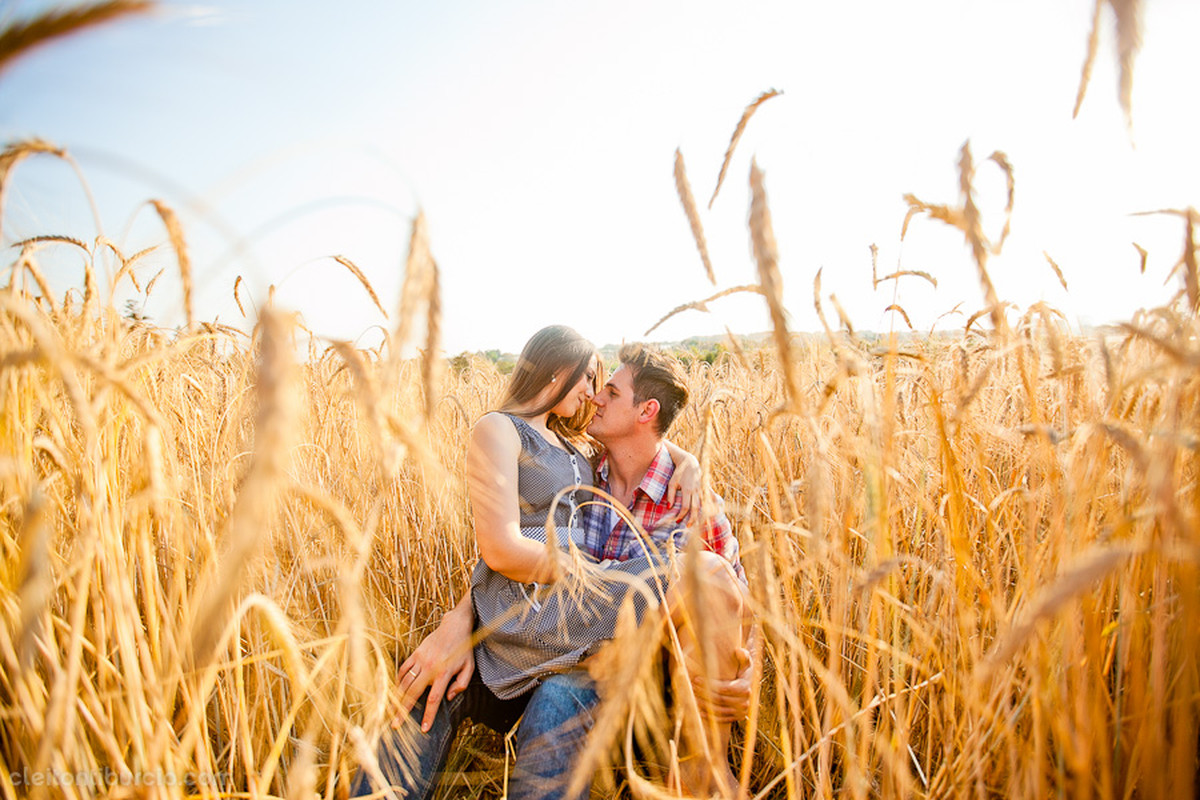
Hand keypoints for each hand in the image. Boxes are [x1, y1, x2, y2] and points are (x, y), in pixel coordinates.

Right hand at [396, 598, 474, 731]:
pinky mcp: (415, 653)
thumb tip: (449, 697)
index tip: (423, 728)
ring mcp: (421, 659)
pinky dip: (398, 681)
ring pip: (405, 682)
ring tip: (392, 711)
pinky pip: (403, 669)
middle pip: (413, 693)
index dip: (428, 715)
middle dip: (403, 710)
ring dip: (397, 698)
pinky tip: (397, 690)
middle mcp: (430, 667)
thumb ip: (461, 684)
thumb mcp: (469, 667)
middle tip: (396, 725)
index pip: (434, 699)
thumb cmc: (464, 649)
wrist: (455, 626)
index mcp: (444, 673)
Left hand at [665, 449, 702, 525]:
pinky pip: (707, 499)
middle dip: (692, 519)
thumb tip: (669, 507)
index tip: (677, 520)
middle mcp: (696, 491)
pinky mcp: (704, 488)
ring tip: (697, 523)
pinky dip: (708, 506)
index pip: (686, 507)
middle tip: (688, 526)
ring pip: (702, 505)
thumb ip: (670, 495)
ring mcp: (701, 490)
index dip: (681, 515)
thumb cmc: (678, 473)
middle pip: (696, 508)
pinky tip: (708, 513)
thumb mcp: (672, 483)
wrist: (689, 462)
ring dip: (700, 515)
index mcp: (687, 490)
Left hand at [690, 646, 751, 722]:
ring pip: (720, 710)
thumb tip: (738, 651)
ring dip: (705, 705)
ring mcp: (741, 712)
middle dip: (705, 693)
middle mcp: (745, 702)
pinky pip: (723, 719)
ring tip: (693, 697)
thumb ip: (743, 655)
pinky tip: (700, 710)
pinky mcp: (737, 717)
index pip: (727, 688)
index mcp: (746, 688)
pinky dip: (711, 716)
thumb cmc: (742, 668)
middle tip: (692, 686)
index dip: (711, 685)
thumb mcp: (745, 661)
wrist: (747, 682)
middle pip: (721, 700)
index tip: (697, 679)